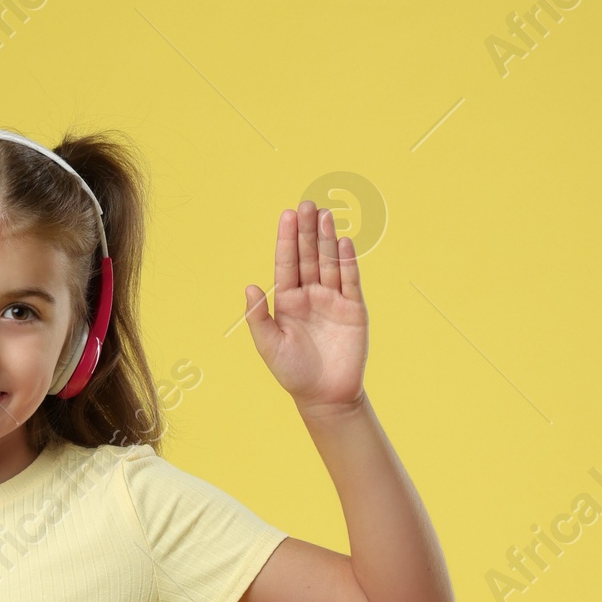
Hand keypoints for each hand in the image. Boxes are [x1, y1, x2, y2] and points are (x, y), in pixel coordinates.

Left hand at [243, 201, 367, 414]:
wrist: (326, 397)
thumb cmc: (293, 373)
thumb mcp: (269, 347)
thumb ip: (257, 318)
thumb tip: (249, 287)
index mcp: (287, 302)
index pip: (286, 263)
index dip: (287, 240)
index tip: (287, 215)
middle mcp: (310, 295)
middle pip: (308, 256)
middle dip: (307, 231)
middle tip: (306, 204)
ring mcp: (332, 300)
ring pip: (329, 263)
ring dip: (327, 239)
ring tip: (324, 215)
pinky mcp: (353, 309)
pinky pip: (350, 280)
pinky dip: (347, 261)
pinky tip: (343, 242)